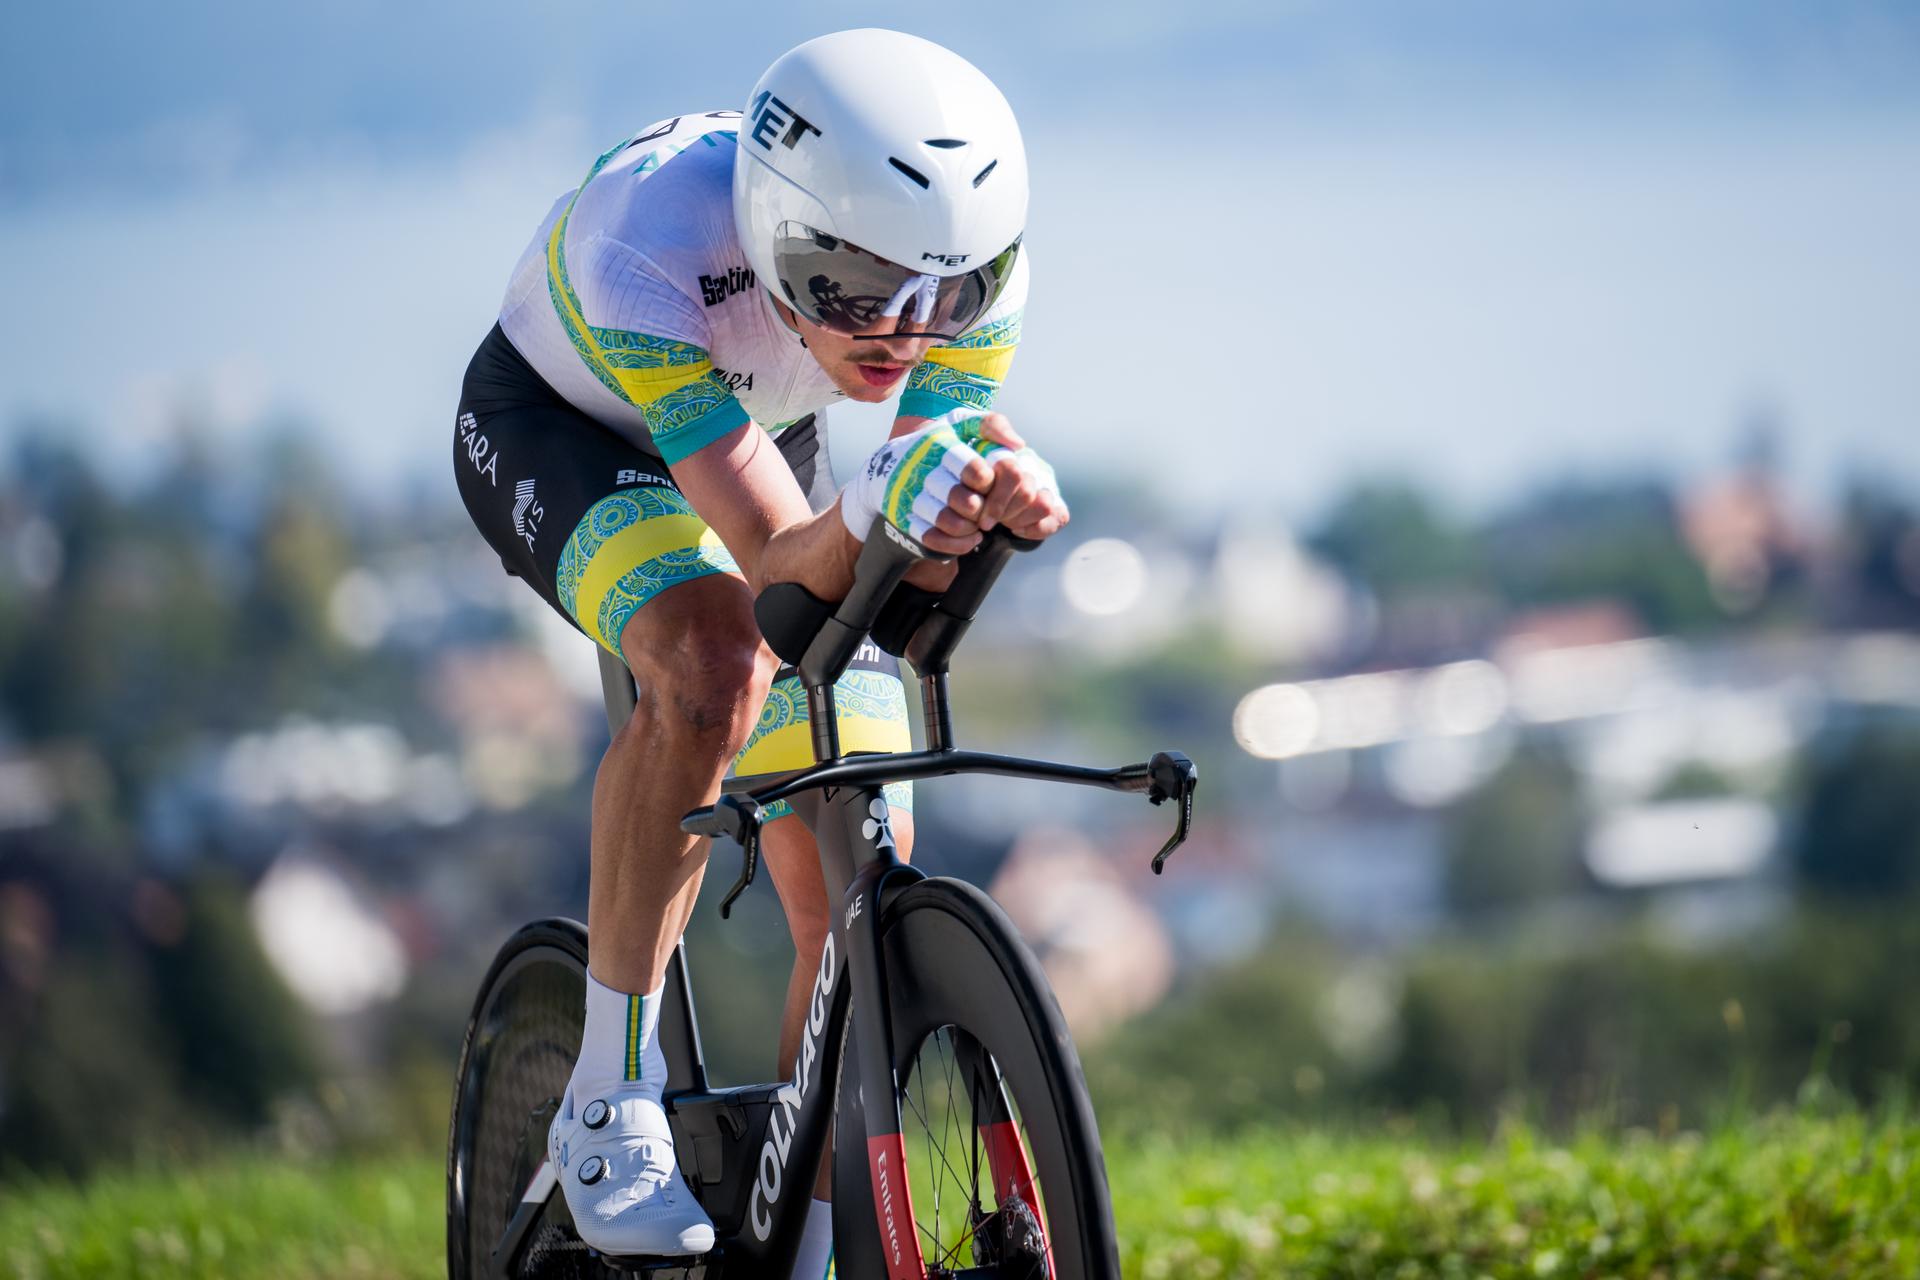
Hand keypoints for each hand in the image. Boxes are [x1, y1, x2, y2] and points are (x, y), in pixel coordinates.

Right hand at [838, 409, 1067, 556]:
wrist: (886, 465)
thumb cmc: (936, 444)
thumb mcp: (960, 423)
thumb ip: (992, 424)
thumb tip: (1017, 446)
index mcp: (939, 444)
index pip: (975, 470)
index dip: (990, 483)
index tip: (990, 484)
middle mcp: (922, 470)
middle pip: (965, 502)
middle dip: (982, 509)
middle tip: (987, 509)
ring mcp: (910, 496)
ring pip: (949, 522)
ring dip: (970, 528)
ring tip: (978, 524)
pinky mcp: (903, 517)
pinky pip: (931, 539)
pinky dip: (955, 544)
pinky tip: (969, 538)